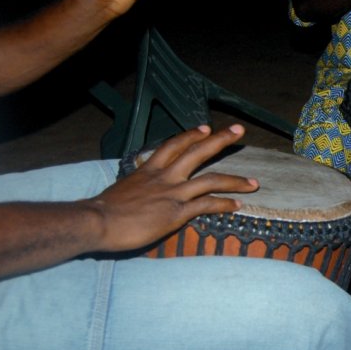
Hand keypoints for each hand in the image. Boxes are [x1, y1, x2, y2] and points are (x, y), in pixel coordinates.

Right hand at [89, 124, 258, 252]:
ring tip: (254, 183)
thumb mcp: (122, 189)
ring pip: (211, 179)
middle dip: (221, 140)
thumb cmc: (103, 211)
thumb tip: (141, 192)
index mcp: (148, 169)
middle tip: (239, 131)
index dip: (191, 135)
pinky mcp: (176, 213)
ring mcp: (172, 193)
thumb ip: (138, 187)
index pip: (173, 145)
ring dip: (235, 181)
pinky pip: (207, 205)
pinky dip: (224, 204)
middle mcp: (164, 177)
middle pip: (198, 152)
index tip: (205, 127)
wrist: (97, 221)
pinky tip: (237, 205)